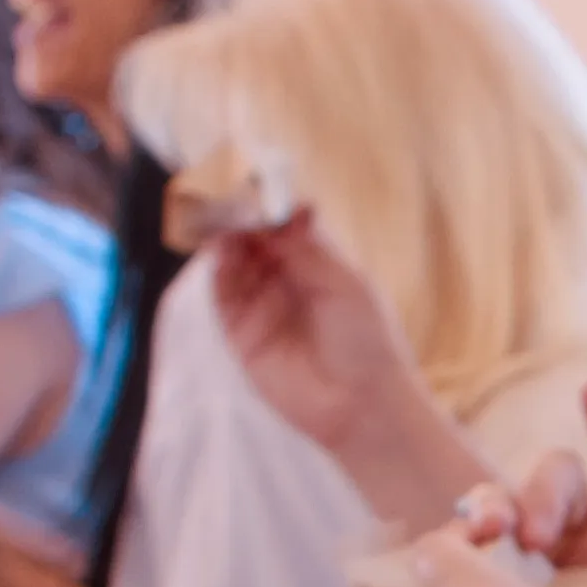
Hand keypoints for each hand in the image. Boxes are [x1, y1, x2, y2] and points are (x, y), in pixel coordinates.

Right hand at [204, 212, 434, 453]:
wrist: (361, 405)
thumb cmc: (368, 343)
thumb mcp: (345, 284)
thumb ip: (310, 247)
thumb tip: (287, 205)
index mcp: (317, 262)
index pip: (281, 222)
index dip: (266, 201)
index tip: (255, 180)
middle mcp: (286, 279)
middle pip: (251, 236)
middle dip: (239, 213)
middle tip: (228, 189)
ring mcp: (261, 304)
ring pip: (232, 259)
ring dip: (225, 235)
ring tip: (224, 214)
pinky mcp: (241, 332)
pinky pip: (223, 293)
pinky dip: (219, 268)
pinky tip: (223, 248)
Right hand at [450, 381, 586, 585]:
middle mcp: (563, 524)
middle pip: (556, 475)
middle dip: (546, 495)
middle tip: (535, 538)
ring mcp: (509, 539)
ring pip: (499, 497)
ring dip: (491, 509)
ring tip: (485, 537)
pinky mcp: (465, 561)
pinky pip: (452, 536)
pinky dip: (453, 541)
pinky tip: (450, 556)